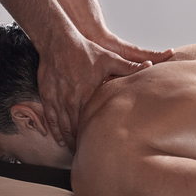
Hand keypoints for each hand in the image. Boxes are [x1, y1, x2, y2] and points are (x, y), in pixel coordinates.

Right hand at [37, 30, 171, 151]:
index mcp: (87, 94)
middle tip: (86, 154)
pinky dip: (54, 130)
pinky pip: (50, 117)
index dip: (94, 135)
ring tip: (74, 150)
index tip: (99, 144)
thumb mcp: (110, 58)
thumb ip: (129, 66)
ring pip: (62, 126)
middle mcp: (70, 99)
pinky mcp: (46, 95)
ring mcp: (57, 98)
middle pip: (75, 128)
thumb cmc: (85, 50)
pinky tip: (58, 138)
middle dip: (80, 142)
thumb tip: (149, 66)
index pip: (91, 121)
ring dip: (67, 139)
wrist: (59, 41)